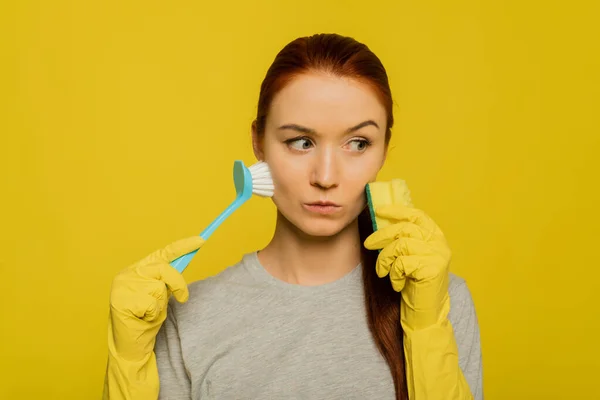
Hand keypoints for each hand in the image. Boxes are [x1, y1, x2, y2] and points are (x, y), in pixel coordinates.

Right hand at [104, 235, 203, 399]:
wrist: (130, 346)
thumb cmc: (147, 319)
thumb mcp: (160, 294)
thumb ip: (168, 279)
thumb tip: (187, 260)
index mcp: (137, 269)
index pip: (162, 253)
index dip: (182, 246)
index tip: (201, 240)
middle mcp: (127, 274)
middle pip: (162, 268)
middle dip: (178, 283)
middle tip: (184, 298)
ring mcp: (122, 287)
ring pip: (157, 288)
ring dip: (160, 304)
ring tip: (150, 313)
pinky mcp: (120, 302)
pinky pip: (150, 304)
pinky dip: (152, 314)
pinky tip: (142, 319)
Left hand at [364, 204, 450, 330]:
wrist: (426, 314)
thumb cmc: (414, 284)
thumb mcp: (409, 256)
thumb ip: (403, 239)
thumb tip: (380, 219)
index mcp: (436, 236)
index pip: (417, 215)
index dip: (397, 210)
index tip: (379, 210)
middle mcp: (439, 243)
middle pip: (404, 228)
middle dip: (381, 235)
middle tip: (368, 244)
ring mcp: (438, 256)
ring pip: (400, 245)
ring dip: (385, 259)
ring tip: (383, 271)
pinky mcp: (432, 269)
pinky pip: (402, 263)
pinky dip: (394, 274)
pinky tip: (397, 284)